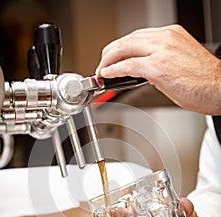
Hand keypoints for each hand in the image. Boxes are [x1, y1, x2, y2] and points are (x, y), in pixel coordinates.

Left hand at [96, 24, 220, 115]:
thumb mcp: (180, 62)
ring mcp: (161, 51)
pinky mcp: (158, 67)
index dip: (121, 48)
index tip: (113, 58)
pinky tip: (107, 74)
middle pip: (127, 40)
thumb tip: (143, 71)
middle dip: (110, 53)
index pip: (137, 37)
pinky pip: (128, 65)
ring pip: (125, 49)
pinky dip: (114, 69)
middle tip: (102, 65)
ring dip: (108, 61)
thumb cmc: (204, 80)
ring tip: (101, 71)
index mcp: (170, 35)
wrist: (219, 88)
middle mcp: (165, 38)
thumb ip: (160, 61)